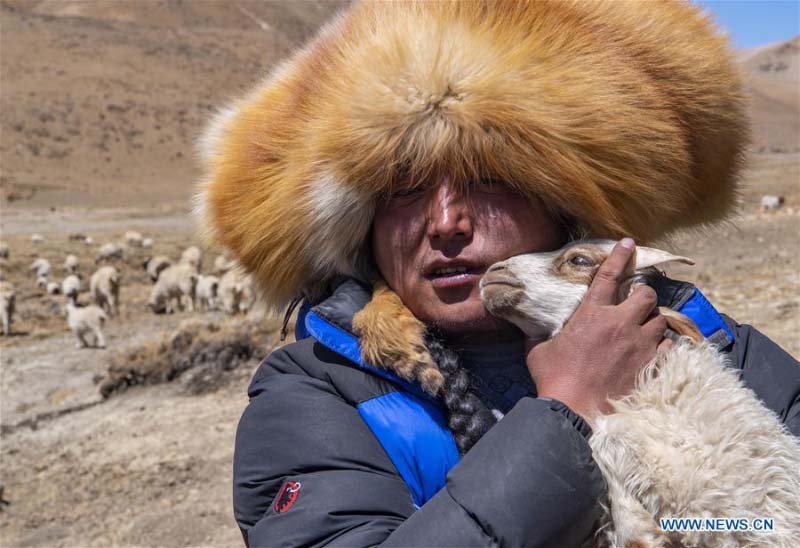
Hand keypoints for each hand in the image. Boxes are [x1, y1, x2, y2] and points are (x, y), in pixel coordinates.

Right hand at [525, 238, 668, 420]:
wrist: (573, 409)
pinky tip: (655, 347)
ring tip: (645, 325)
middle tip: (637, 300)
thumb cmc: (553, 377)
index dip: (620, 256)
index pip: (609, 276)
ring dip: (653, 319)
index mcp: (592, 314)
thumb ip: (541, 333)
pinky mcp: (649, 364)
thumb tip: (532, 326)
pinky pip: (667, 346)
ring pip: (660, 319)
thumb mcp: (538, 349)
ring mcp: (638, 344)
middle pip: (647, 294)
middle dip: (644, 293)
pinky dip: (663, 344)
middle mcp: (619, 323)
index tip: (628, 243)